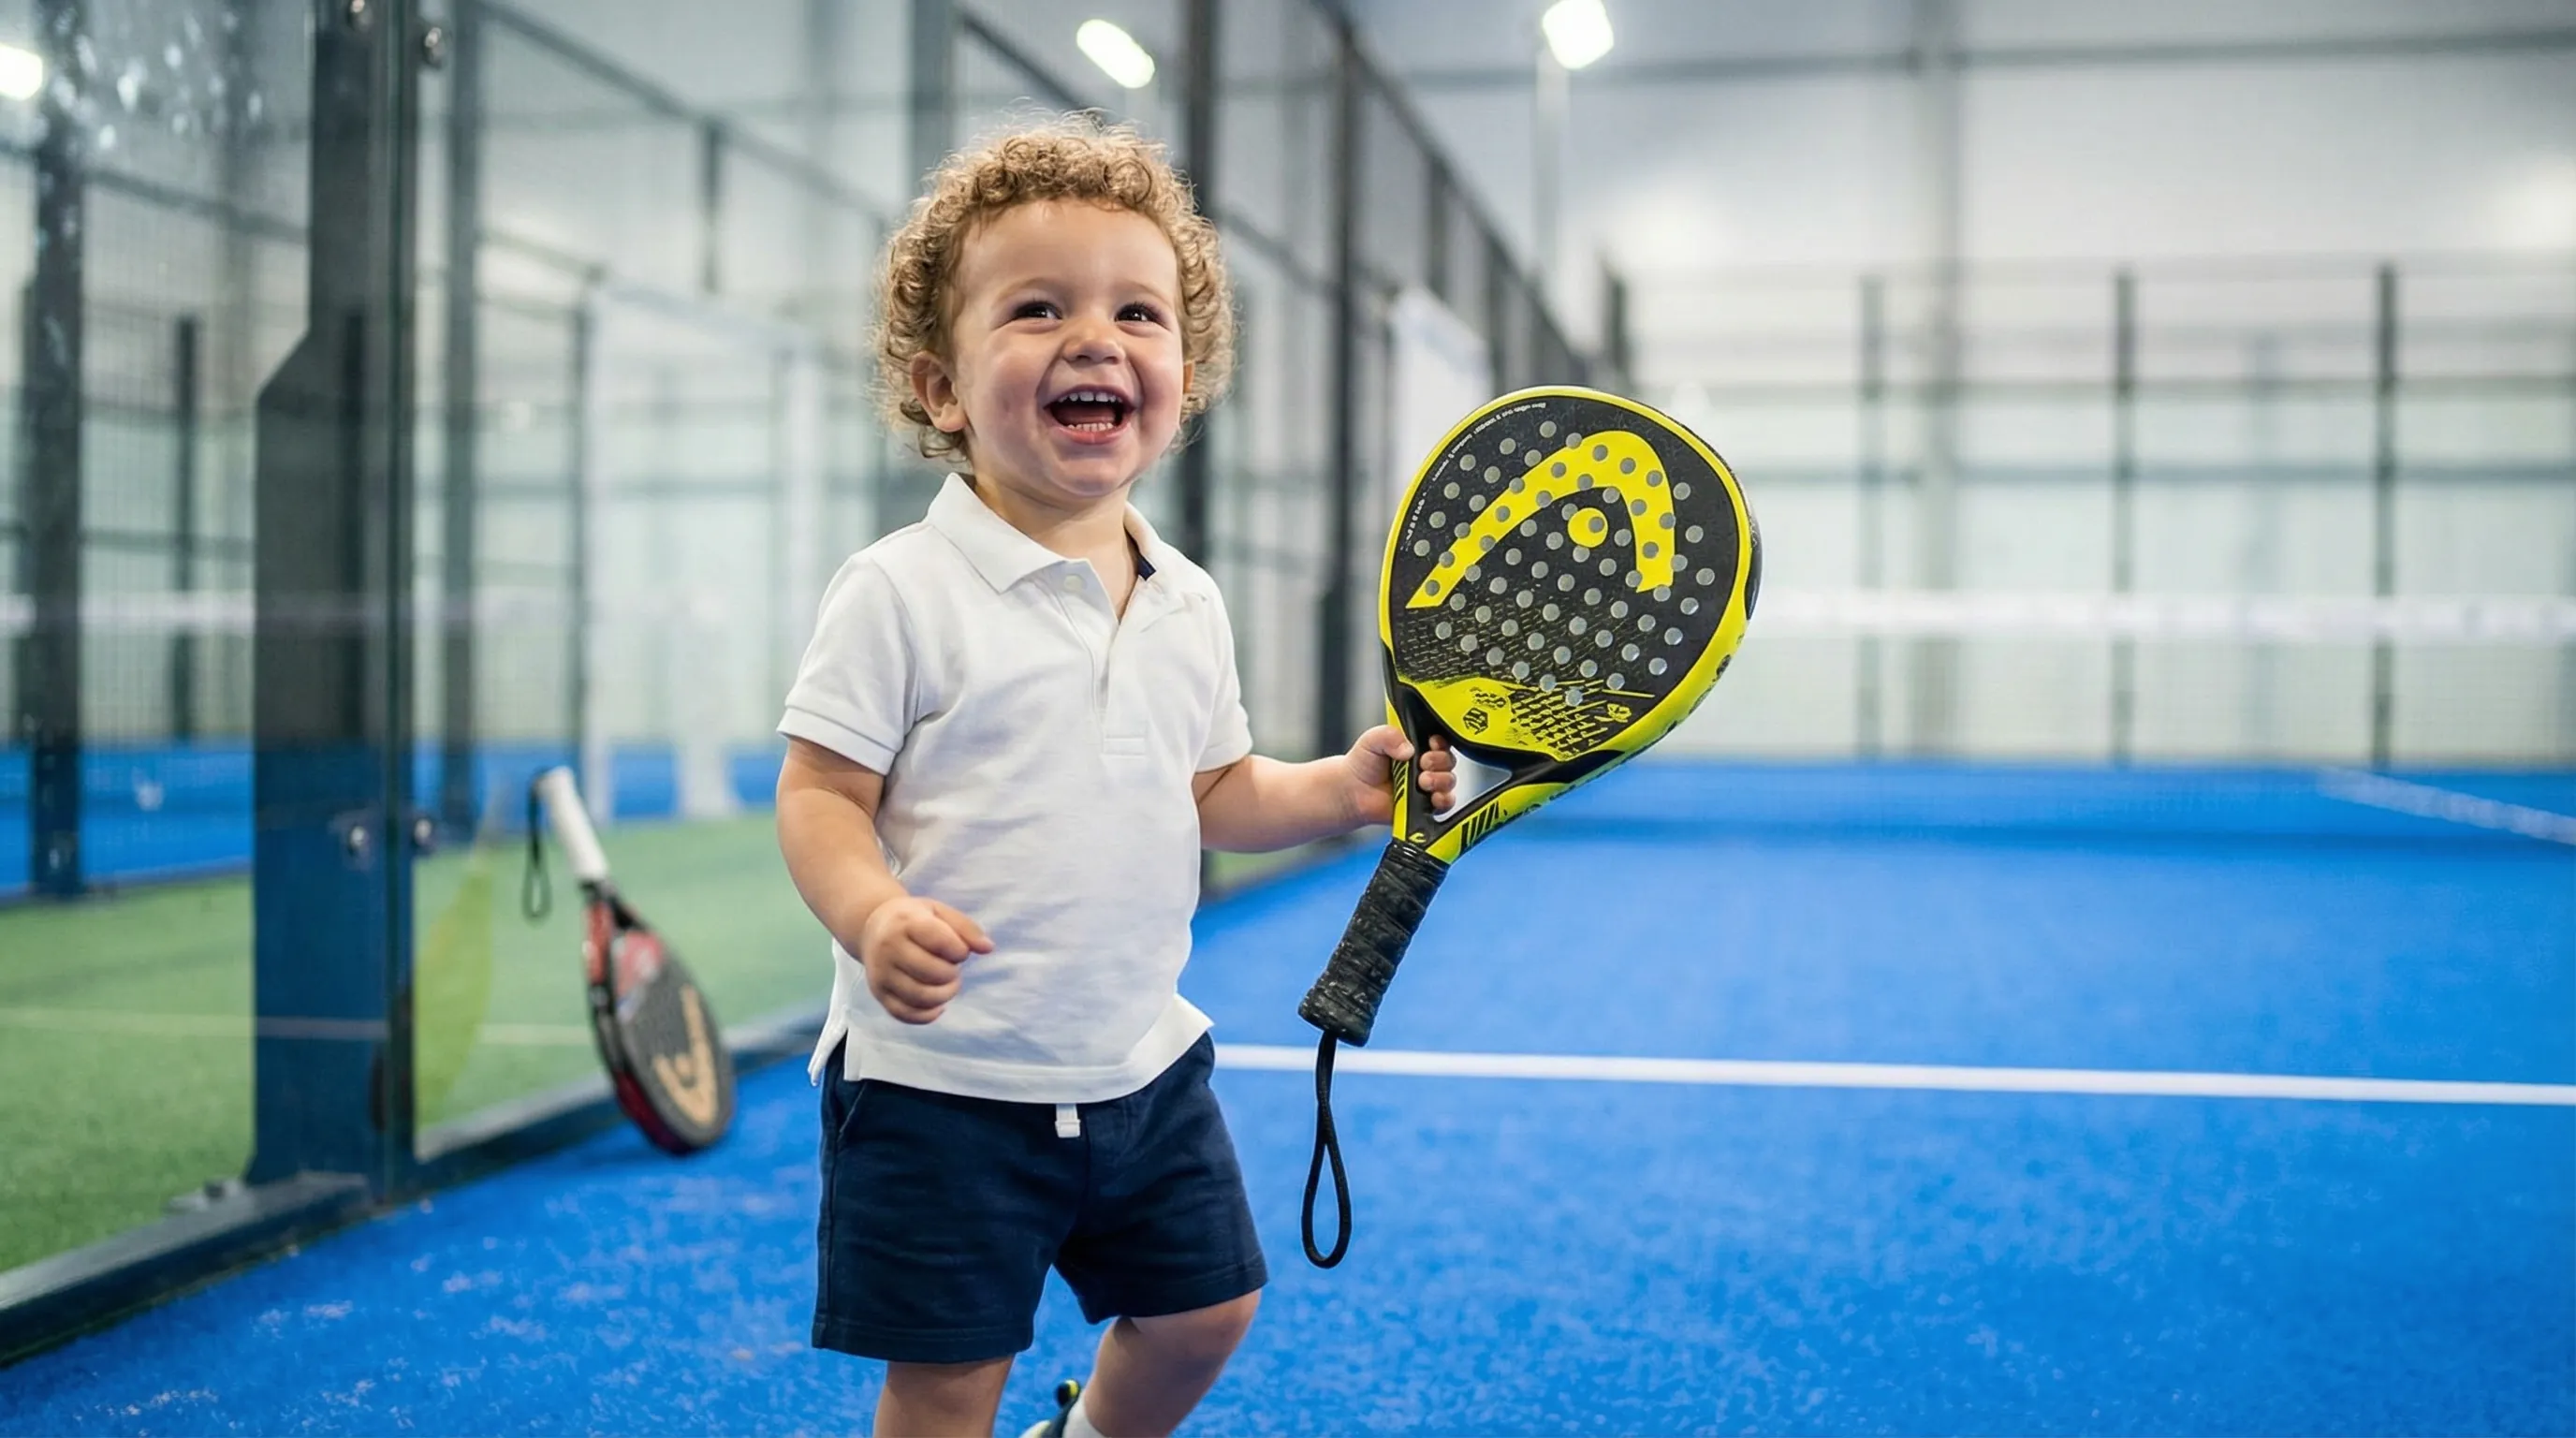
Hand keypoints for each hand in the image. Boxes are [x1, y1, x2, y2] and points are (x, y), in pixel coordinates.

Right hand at [857, 896, 992, 1024]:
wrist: (871, 927)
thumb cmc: (913, 919)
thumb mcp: (939, 911)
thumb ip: (966, 928)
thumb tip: (988, 948)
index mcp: (906, 923)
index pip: (940, 941)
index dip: (959, 950)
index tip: (959, 950)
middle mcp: (889, 948)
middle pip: (932, 973)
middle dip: (952, 974)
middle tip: (953, 968)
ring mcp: (881, 973)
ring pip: (920, 997)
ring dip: (944, 995)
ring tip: (947, 984)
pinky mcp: (878, 993)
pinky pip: (905, 1014)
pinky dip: (927, 1015)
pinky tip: (938, 1005)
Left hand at [1342, 725, 1458, 826]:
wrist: (1352, 792)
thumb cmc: (1363, 764)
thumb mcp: (1373, 740)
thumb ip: (1390, 735)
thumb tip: (1409, 749)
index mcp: (1417, 745)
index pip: (1440, 741)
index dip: (1439, 743)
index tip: (1430, 744)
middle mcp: (1426, 765)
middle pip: (1448, 760)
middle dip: (1439, 761)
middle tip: (1422, 763)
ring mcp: (1427, 786)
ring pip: (1449, 781)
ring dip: (1440, 780)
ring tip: (1423, 781)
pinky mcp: (1426, 805)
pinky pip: (1446, 803)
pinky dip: (1444, 799)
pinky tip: (1433, 797)